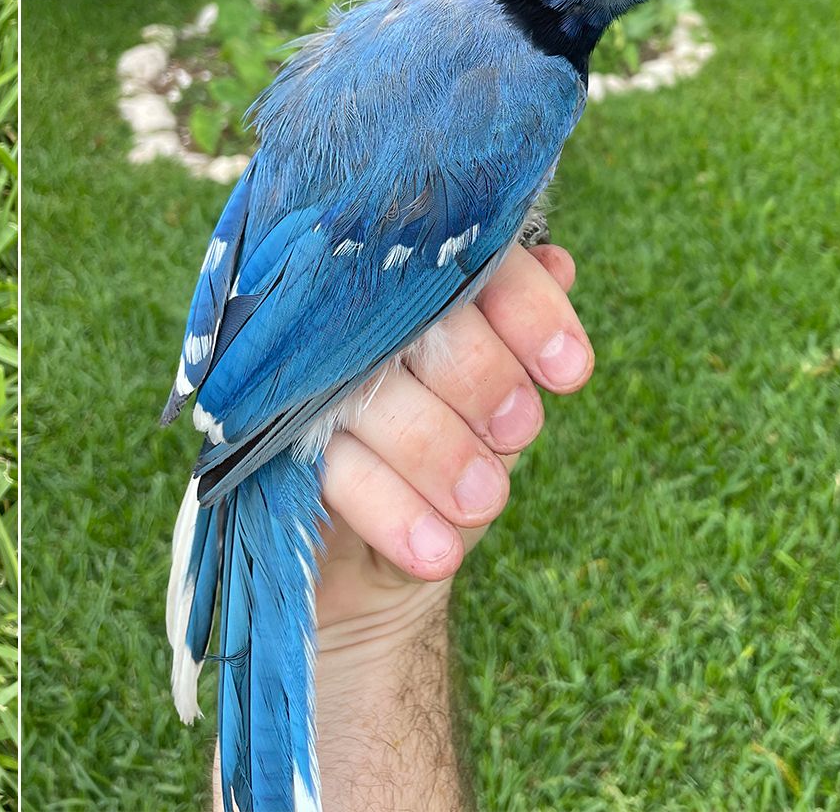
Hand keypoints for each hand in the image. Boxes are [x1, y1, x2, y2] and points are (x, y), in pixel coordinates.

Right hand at [314, 243, 590, 633]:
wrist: (365, 574)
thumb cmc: (434, 475)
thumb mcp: (489, 420)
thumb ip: (514, 348)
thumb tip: (559, 266)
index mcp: (404, 296)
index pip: (466, 264)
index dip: (525, 306)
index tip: (570, 372)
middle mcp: (346, 325)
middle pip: (413, 319)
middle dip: (480, 378)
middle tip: (518, 434)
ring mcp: (302, 386)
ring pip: (370, 393)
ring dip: (439, 451)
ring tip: (483, 503)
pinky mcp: (269, 449)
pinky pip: (335, 467)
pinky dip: (394, 510)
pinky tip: (437, 550)